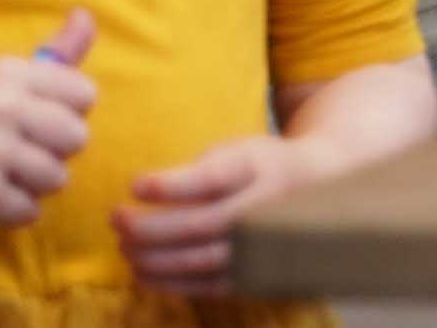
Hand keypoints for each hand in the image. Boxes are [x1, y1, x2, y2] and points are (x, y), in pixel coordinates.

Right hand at [0, 10, 96, 226]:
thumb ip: (53, 54)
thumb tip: (87, 15)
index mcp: (9, 73)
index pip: (83, 95)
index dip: (67, 111)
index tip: (37, 117)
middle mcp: (1, 107)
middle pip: (77, 137)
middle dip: (56, 149)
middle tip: (20, 149)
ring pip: (58, 178)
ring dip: (34, 183)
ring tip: (1, 172)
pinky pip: (29, 211)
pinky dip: (12, 211)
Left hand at [117, 133, 310, 295]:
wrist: (319, 187)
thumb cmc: (262, 165)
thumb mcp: (239, 150)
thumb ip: (199, 170)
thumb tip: (141, 194)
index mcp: (260, 169)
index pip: (211, 179)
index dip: (169, 185)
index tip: (134, 184)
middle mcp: (264, 209)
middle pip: (200, 225)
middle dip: (149, 227)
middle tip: (116, 218)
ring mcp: (262, 246)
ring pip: (199, 260)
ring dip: (152, 257)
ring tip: (124, 246)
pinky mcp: (254, 274)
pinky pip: (206, 286)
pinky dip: (168, 282)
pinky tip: (141, 272)